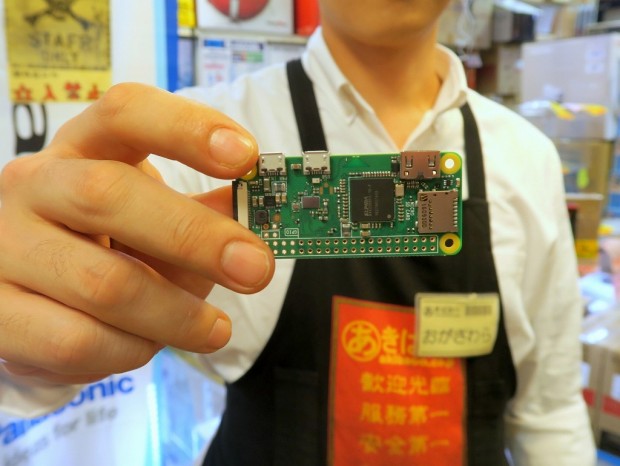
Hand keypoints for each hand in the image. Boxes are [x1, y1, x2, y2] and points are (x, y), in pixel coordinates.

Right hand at [0, 83, 274, 384]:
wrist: (28, 294)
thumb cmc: (105, 245)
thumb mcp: (153, 217)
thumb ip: (204, 213)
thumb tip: (262, 213)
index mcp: (83, 148)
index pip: (125, 113)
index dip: (187, 129)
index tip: (246, 157)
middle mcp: (34, 184)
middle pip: (109, 194)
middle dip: (196, 237)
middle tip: (256, 269)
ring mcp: (3, 246)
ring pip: (101, 283)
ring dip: (175, 314)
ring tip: (214, 330)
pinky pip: (75, 340)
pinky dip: (129, 350)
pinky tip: (148, 345)